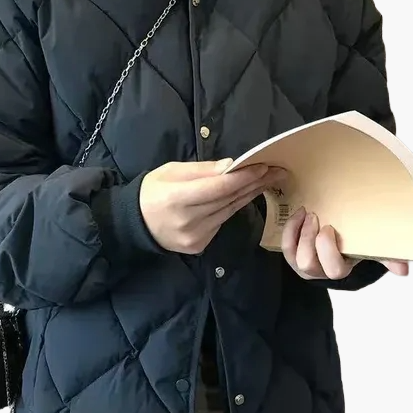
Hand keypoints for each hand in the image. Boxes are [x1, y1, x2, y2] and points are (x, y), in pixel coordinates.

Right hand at [140, 159, 285, 253]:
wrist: (134, 224)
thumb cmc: (152, 192)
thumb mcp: (171, 171)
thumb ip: (202, 170)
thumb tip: (230, 166)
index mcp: (176, 198)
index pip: (218, 188)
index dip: (243, 177)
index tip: (263, 166)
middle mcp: (188, 221)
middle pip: (228, 200)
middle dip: (254, 183)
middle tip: (277, 171)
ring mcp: (195, 237)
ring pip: (228, 211)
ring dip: (249, 195)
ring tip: (267, 181)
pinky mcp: (199, 245)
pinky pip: (221, 222)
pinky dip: (232, 208)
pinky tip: (244, 196)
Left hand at [281, 207, 408, 279]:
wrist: (338, 241)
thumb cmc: (355, 244)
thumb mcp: (372, 249)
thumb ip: (388, 256)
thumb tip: (404, 270)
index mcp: (340, 268)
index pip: (333, 269)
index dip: (328, 250)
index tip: (330, 228)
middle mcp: (319, 271)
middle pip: (307, 263)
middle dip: (309, 239)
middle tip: (316, 218)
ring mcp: (303, 263)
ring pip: (293, 255)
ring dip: (298, 232)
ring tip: (307, 214)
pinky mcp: (292, 254)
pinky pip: (285, 245)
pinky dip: (289, 229)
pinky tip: (299, 214)